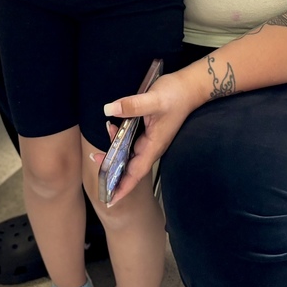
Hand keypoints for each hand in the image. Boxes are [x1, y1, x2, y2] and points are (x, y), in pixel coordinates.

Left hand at [90, 68, 199, 205]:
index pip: (136, 173)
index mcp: (154, 145)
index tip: (110, 200)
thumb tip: (108, 110)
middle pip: (130, 165)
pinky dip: (121, 139)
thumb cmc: (175, 95)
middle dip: (113, 170)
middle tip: (95, 161)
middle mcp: (152, 146)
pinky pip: (133, 141)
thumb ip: (132, 105)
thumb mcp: (153, 99)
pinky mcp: (150, 130)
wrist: (190, 87)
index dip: (123, 187)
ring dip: (115, 153)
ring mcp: (152, 139)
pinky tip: (113, 128)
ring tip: (100, 148)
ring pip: (130, 153)